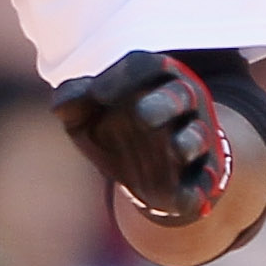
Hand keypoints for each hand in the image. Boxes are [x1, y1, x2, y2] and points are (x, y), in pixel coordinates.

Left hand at [52, 51, 232, 224]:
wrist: (145, 172)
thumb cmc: (113, 130)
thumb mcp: (85, 115)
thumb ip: (72, 102)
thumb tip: (60, 105)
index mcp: (152, 81)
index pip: (146, 65)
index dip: (123, 76)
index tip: (96, 94)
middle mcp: (181, 104)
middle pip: (180, 94)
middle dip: (164, 103)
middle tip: (142, 115)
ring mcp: (195, 138)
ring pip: (198, 135)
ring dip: (189, 142)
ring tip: (177, 149)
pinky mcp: (200, 175)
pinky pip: (204, 181)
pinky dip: (196, 192)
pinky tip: (186, 200)